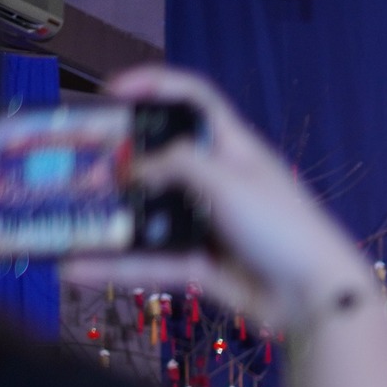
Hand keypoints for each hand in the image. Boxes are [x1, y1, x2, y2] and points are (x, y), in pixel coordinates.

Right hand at [62, 66, 375, 332]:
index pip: (196, 100)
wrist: (319, 299)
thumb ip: (175, 164)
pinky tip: (76, 268)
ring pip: (152, 216)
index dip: (155, 87)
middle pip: (163, 161)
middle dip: (120, 164)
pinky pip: (154, 263)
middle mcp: (222, 183)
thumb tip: (131, 169)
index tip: (111, 92)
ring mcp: (213, 226)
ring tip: (67, 218)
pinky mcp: (206, 268)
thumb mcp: (227, 180)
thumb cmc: (282, 227)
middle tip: (79, 171)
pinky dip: (118, 266)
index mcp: (236, 149)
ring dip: (111, 218)